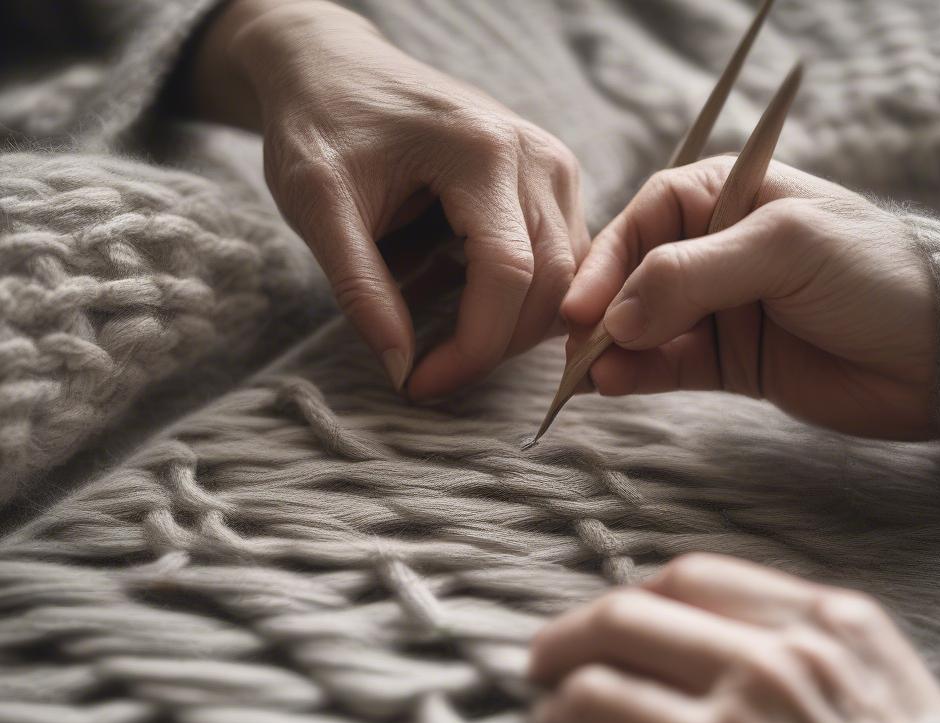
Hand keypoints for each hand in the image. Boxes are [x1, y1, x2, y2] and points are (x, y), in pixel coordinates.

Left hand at [187, 0, 587, 397]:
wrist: (333, 66)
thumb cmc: (319, 123)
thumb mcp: (317, 205)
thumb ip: (360, 288)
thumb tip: (401, 368)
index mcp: (483, 151)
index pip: (507, 275)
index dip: (471, 348)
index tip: (418, 384)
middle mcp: (537, 157)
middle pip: (551, 287)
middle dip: (492, 348)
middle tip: (429, 374)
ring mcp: (553, 168)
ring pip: (567, 283)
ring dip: (512, 329)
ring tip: (446, 341)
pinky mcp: (550, 183)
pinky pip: (561, 264)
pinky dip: (524, 302)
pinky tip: (472, 307)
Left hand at [529, 554, 939, 722]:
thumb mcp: (888, 685)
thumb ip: (806, 638)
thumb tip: (695, 624)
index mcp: (823, 628)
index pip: (687, 577)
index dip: (632, 596)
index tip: (610, 621)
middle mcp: (770, 674)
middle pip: (621, 621)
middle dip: (563, 640)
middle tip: (540, 665)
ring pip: (592, 698)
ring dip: (557, 718)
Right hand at [561, 158, 939, 439]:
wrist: (935, 358)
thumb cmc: (874, 274)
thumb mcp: (783, 247)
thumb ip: (693, 276)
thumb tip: (617, 319)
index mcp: (731, 197)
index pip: (648, 218)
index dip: (608, 259)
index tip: (582, 305)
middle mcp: (718, 251)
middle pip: (635, 276)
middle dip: (602, 312)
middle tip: (576, 347)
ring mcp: (721, 310)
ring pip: (645, 327)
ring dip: (613, 350)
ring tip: (589, 376)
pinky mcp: (729, 361)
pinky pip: (668, 366)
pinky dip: (639, 376)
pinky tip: (615, 385)